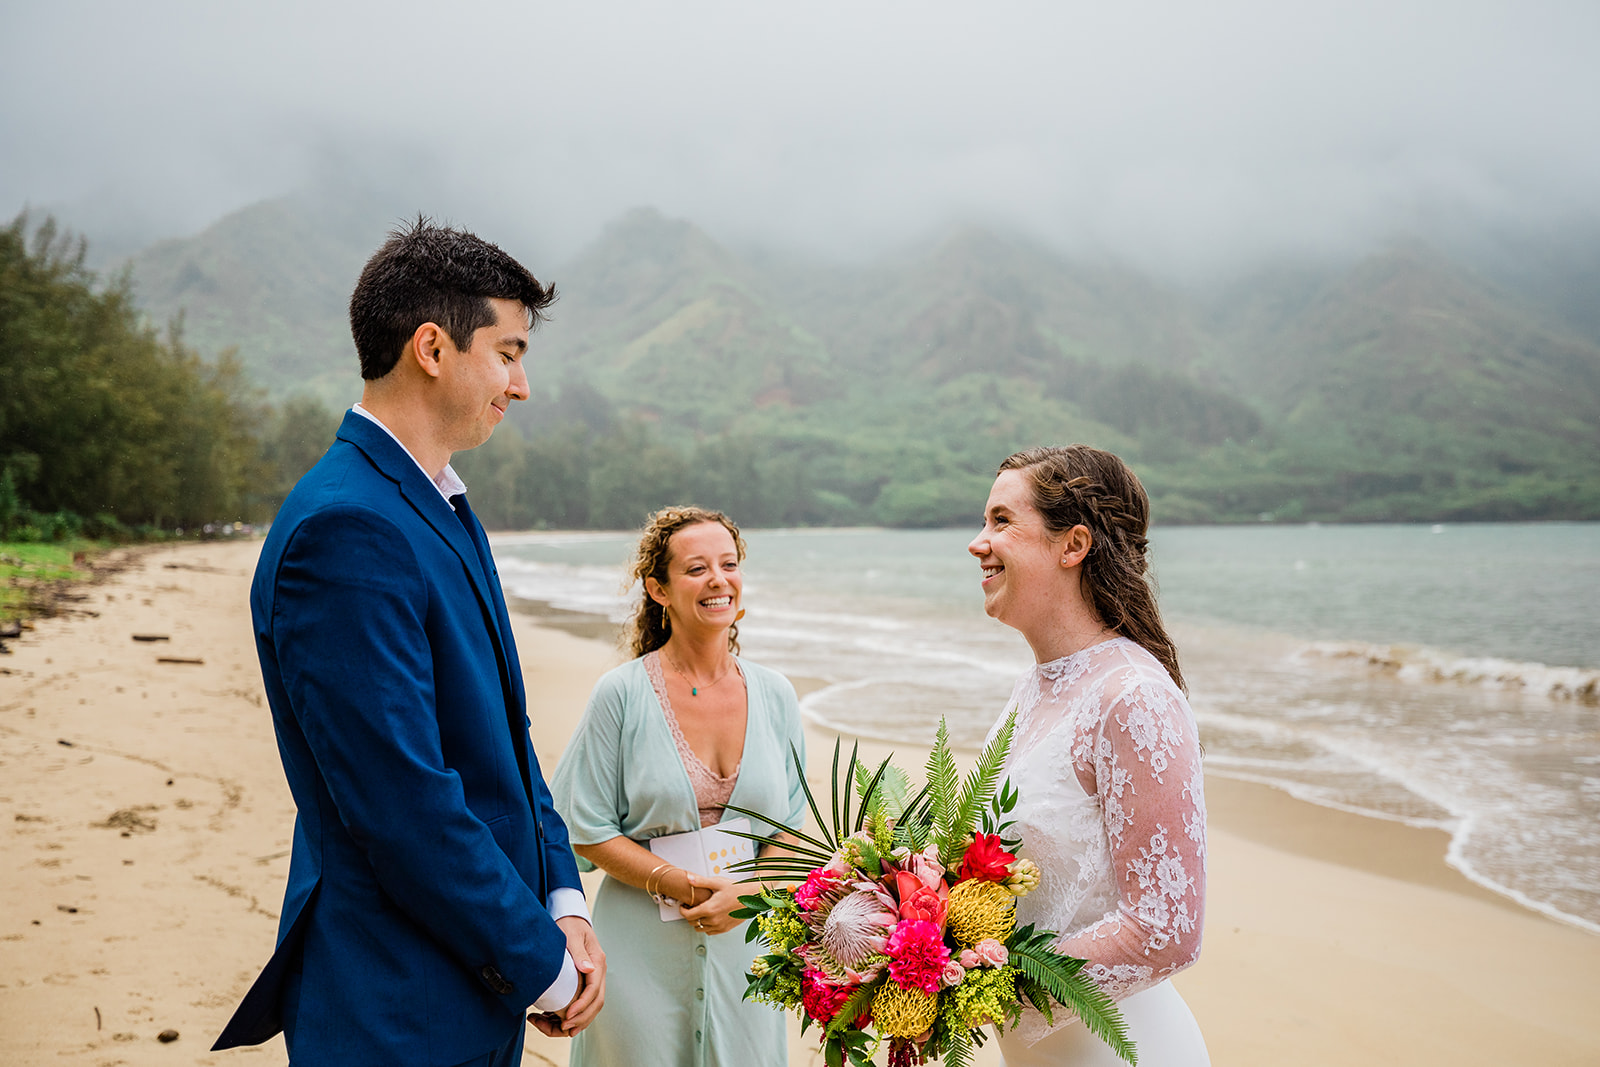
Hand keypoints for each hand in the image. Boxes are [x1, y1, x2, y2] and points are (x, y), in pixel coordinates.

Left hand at [551, 915, 605, 1033]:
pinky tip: (558, 1021)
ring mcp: (593, 978)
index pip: (594, 990)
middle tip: (563, 1028)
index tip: (566, 1016)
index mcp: (597, 962)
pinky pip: (584, 1002)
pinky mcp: (585, 981)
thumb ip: (579, 952)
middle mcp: (598, 972)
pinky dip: (575, 1015)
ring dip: (579, 1020)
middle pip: (596, 1002)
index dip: (581, 1005)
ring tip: (560, 1029)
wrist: (570, 918)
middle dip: (581, 1018)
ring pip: (592, 1006)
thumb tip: (588, 969)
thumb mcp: (572, 936)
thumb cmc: (569, 925)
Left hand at [678, 873, 743, 934]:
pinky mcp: (725, 929)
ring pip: (700, 929)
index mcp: (709, 909)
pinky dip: (706, 927)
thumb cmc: (736, 888)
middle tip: (690, 907)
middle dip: (689, 915)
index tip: (683, 906)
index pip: (688, 916)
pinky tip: (709, 918)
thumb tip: (688, 878)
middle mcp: (713, 920)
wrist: (753, 897)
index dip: (682, 911)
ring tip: (700, 912)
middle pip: (693, 923)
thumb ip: (701, 881)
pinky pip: (710, 932)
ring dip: (697, 922)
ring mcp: (719, 926)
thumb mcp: (717, 882)